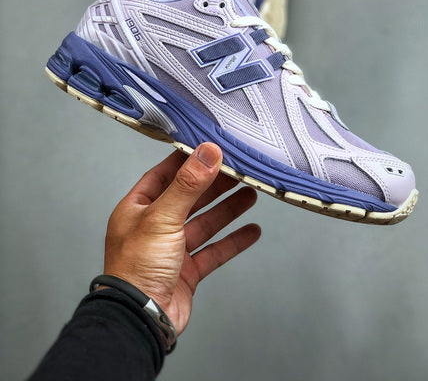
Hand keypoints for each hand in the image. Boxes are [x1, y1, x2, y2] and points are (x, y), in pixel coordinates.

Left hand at [102, 143, 260, 333]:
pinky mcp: (186, 271)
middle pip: (189, 198)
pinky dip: (233, 241)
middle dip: (214, 184)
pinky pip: (214, 251)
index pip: (165, 174)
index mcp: (138, 208)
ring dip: (227, 209)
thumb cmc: (137, 267)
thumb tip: (208, 152)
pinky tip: (251, 231)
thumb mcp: (163, 217)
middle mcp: (154, 226)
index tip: (210, 147)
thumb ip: (188, 184)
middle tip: (239, 170)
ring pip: (205, 223)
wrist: (140, 319)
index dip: (187, 160)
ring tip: (251, 193)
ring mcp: (171, 249)